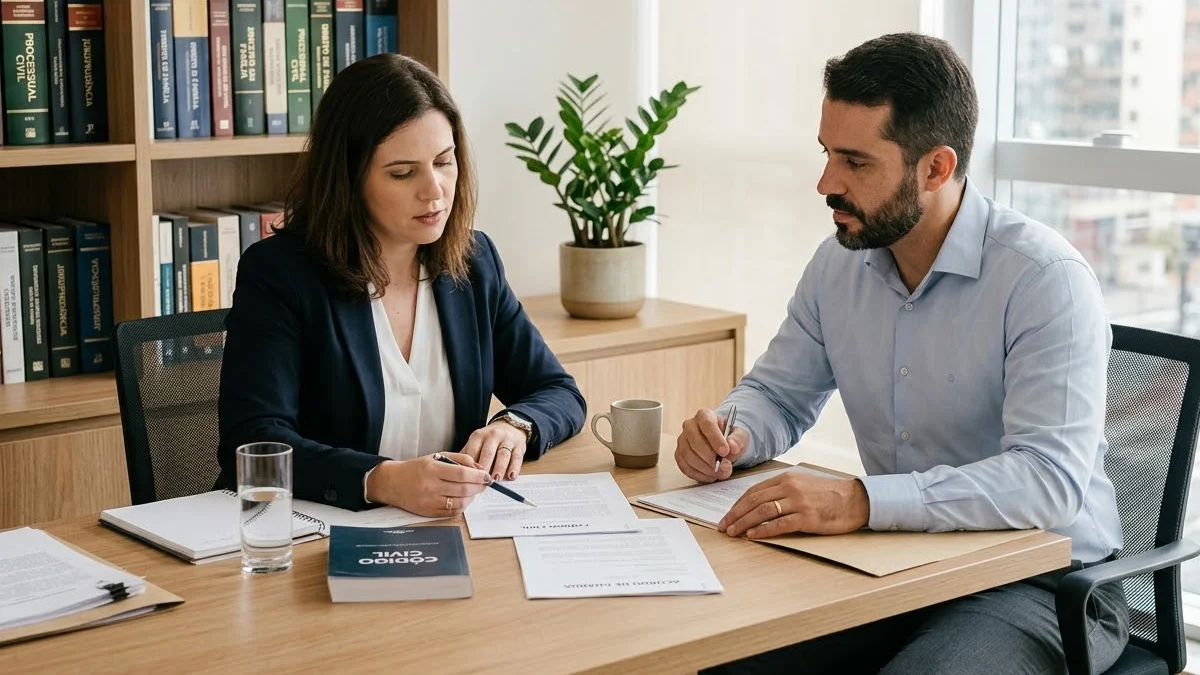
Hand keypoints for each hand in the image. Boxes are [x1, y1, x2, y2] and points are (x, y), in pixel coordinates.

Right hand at [365, 452, 490, 516]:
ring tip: (473, 491)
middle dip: (479, 487)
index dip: (478, 476)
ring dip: (472, 497)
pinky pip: (452, 512)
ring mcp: (429, 501)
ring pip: (460, 502)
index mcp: (433, 469)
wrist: (392, 482)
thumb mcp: (437, 456)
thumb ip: (460, 459)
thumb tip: (479, 468)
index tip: (486, 476)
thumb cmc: (416, 468)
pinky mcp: (428, 512)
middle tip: (484, 484)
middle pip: (464, 489)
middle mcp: (430, 486)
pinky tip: (463, 499)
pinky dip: (462, 506)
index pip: (462, 474)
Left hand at [461, 421, 527, 480]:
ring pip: (503, 454)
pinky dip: (514, 468)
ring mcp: (507, 440)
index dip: (470, 465)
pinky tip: (511, 476)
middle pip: (488, 453)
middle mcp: (493, 435)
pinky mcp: (519, 445)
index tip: (468, 478)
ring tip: (495, 479)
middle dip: (485, 468)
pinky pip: (517, 457)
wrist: (510, 427)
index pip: (473, 450)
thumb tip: (455, 471)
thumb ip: (468, 455)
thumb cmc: (489, 441)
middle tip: (481, 481)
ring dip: (499, 468)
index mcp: (479, 436)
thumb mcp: (476, 442)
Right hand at [674, 409, 748, 482]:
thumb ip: (738, 440)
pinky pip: (684, 466)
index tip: (725, 452)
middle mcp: (690, 426)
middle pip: (695, 441)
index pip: (707, 424)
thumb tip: (732, 446)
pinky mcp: (679, 454)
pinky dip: (698, 474)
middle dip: (710, 457)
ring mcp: (682, 440)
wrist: (722, 445)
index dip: (715, 439)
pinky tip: (711, 476)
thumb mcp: (740, 436)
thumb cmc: (729, 438)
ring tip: (720, 473)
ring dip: (705, 468)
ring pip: (688, 455)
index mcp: (704, 415)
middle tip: (725, 468)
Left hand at [718, 472, 870, 537]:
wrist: (856, 500)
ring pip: (763, 511)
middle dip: (735, 514)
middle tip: (724, 527)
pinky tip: (752, 536)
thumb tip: (759, 504)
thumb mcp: (803, 485)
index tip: (727, 515)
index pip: (754, 491)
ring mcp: (798, 502)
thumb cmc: (829, 495)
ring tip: (733, 533)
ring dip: (744, 523)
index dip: (737, 504)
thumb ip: (783, 491)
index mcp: (786, 478)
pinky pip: (780, 524)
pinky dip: (763, 530)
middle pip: (754, 501)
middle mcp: (790, 487)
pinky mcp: (807, 517)